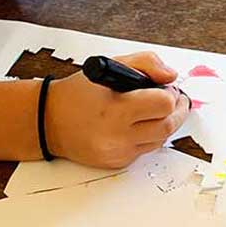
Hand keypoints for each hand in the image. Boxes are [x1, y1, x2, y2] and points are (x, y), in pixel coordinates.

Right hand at [44, 51, 188, 166]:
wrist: (48, 121)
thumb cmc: (77, 93)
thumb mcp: (109, 65)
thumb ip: (145, 63)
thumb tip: (170, 76)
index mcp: (116, 109)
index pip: (163, 104)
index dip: (170, 93)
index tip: (167, 87)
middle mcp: (117, 135)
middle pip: (167, 125)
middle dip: (177, 110)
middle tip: (174, 98)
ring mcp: (118, 152)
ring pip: (160, 140)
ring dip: (166, 123)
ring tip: (158, 109)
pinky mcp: (117, 163)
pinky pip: (145, 150)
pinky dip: (149, 136)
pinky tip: (141, 123)